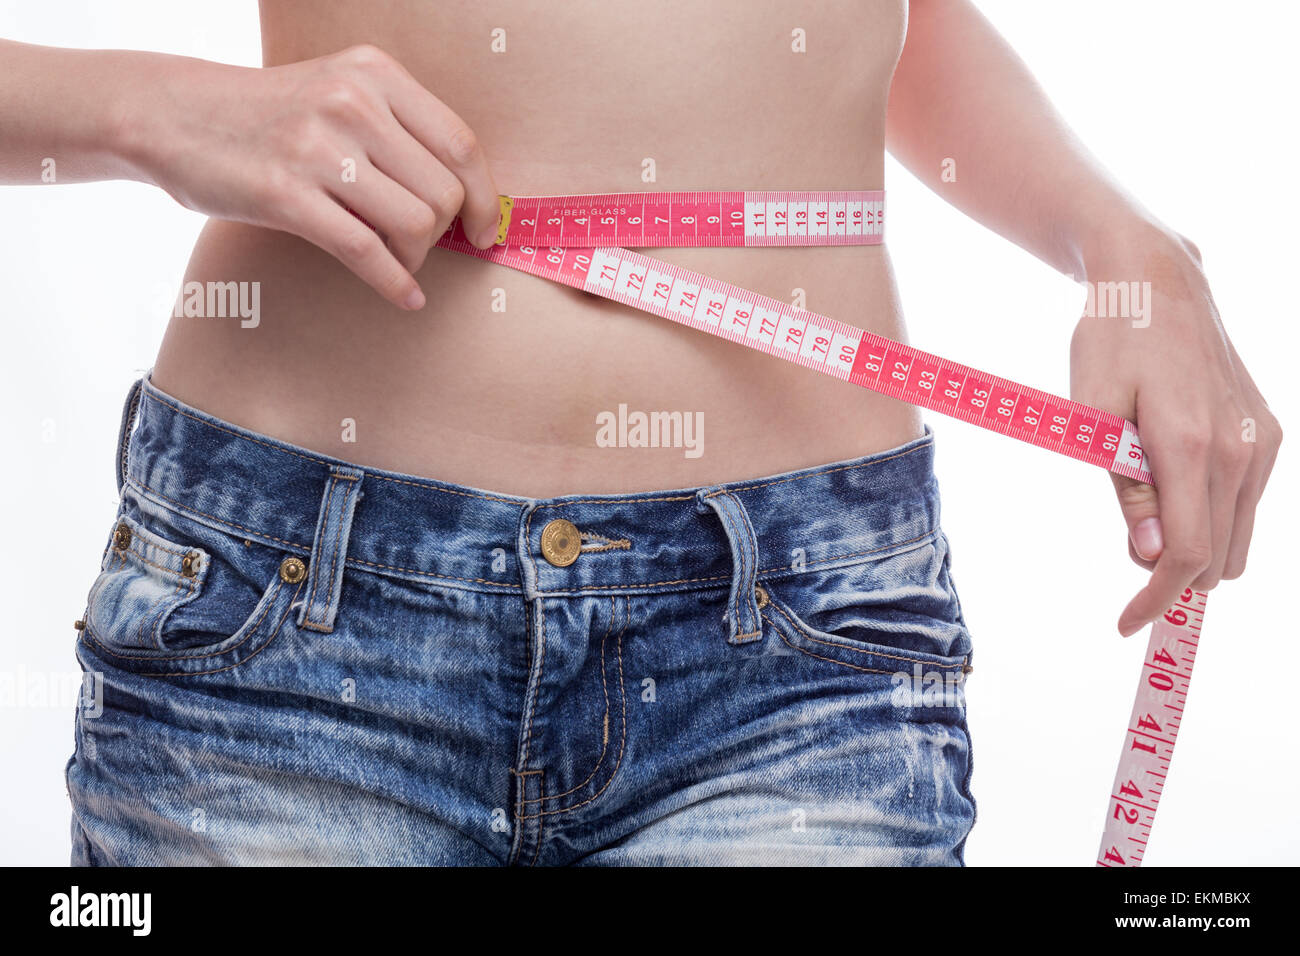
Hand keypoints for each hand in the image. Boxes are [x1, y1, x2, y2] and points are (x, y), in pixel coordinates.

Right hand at [120, 44, 500, 308]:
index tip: (484, 230)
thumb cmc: (269, 116)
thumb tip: (466, 199)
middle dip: (441, 233)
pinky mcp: (286, 194)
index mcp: (374, 74)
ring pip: (414, 224)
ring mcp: (317, 147)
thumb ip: (398, 131)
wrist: (171, 115)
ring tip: (396, 261)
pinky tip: (405, 298)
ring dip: (414, 258)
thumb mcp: (339, 93)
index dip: (483, 198)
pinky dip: (395, 284)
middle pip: (442, 192)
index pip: (461, 144)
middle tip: (416, 245)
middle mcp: (352, 102)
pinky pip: (366, 252)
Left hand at [1069, 229, 1281, 635]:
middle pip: (1219, 559)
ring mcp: (1261, 441)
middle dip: (1174, 581)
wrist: (1157, 280)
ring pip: (1238, 538)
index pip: (1188, 555)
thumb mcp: (1093, 414)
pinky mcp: (1267, 431)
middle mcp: (1240, 449)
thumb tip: (1151, 554)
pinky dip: (1213, 518)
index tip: (1125, 622)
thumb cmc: (1110, 341)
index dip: (1156, 599)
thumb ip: (1125, 489)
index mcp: (1190, 445)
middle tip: (1127, 577)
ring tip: (1145, 526)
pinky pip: (1246, 504)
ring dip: (1196, 551)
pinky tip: (1173, 492)